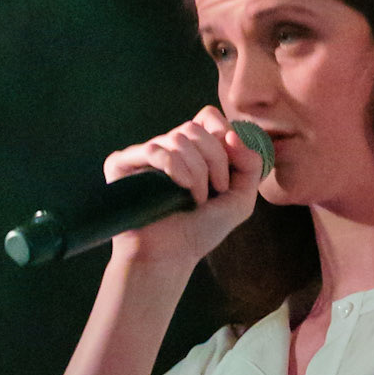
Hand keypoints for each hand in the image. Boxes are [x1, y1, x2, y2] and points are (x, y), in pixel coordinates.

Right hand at [104, 107, 262, 265]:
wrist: (170, 257)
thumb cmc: (200, 230)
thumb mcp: (240, 200)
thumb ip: (251, 164)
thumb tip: (232, 134)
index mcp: (192, 150)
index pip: (208, 117)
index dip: (223, 135)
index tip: (230, 169)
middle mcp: (167, 147)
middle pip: (196, 128)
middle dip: (215, 160)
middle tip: (216, 190)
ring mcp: (144, 155)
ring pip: (178, 138)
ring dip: (197, 171)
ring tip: (197, 199)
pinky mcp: (122, 164)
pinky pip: (154, 149)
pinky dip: (174, 167)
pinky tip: (180, 189)